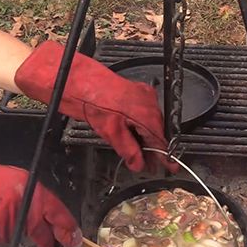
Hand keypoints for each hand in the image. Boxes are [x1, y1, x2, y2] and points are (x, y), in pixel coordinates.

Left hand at [14, 41, 178, 173]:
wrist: (77, 78)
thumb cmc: (90, 99)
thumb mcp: (109, 132)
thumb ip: (128, 149)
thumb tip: (138, 163)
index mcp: (145, 113)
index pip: (160, 140)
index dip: (164, 156)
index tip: (170, 167)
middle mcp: (148, 102)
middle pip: (157, 131)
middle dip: (154, 149)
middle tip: (151, 166)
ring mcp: (143, 95)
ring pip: (151, 123)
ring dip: (147, 139)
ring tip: (142, 155)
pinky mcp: (136, 92)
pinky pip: (145, 113)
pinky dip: (141, 126)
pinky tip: (135, 137)